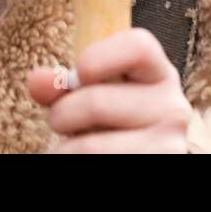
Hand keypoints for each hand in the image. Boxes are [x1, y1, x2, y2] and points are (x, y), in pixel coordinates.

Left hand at [27, 29, 191, 153]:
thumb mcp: (87, 93)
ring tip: (72, 146)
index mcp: (158, 72)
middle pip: (97, 102)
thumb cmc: (108, 119)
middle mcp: (173, 107)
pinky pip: (96, 164)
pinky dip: (74, 161)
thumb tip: (37, 80)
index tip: (78, 73)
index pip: (138, 46)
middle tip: (60, 120)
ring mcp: (169, 145)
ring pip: (92, 147)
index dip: (99, 57)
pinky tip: (84, 158)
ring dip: (66, 149)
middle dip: (61, 114)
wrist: (134, 154)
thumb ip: (61, 84)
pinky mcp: (160, 165)